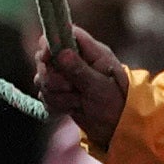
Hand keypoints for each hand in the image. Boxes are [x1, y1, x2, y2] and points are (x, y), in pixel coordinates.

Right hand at [39, 26, 131, 154]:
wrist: (119, 129)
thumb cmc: (117, 104)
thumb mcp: (99, 87)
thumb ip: (79, 70)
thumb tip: (61, 53)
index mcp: (91, 52)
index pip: (63, 34)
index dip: (50, 43)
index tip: (46, 58)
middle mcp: (77, 61)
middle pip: (46, 58)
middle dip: (52, 77)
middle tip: (70, 88)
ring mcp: (67, 77)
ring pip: (44, 79)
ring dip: (57, 95)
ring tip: (77, 102)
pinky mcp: (61, 93)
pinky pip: (46, 95)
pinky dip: (56, 104)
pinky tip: (72, 109)